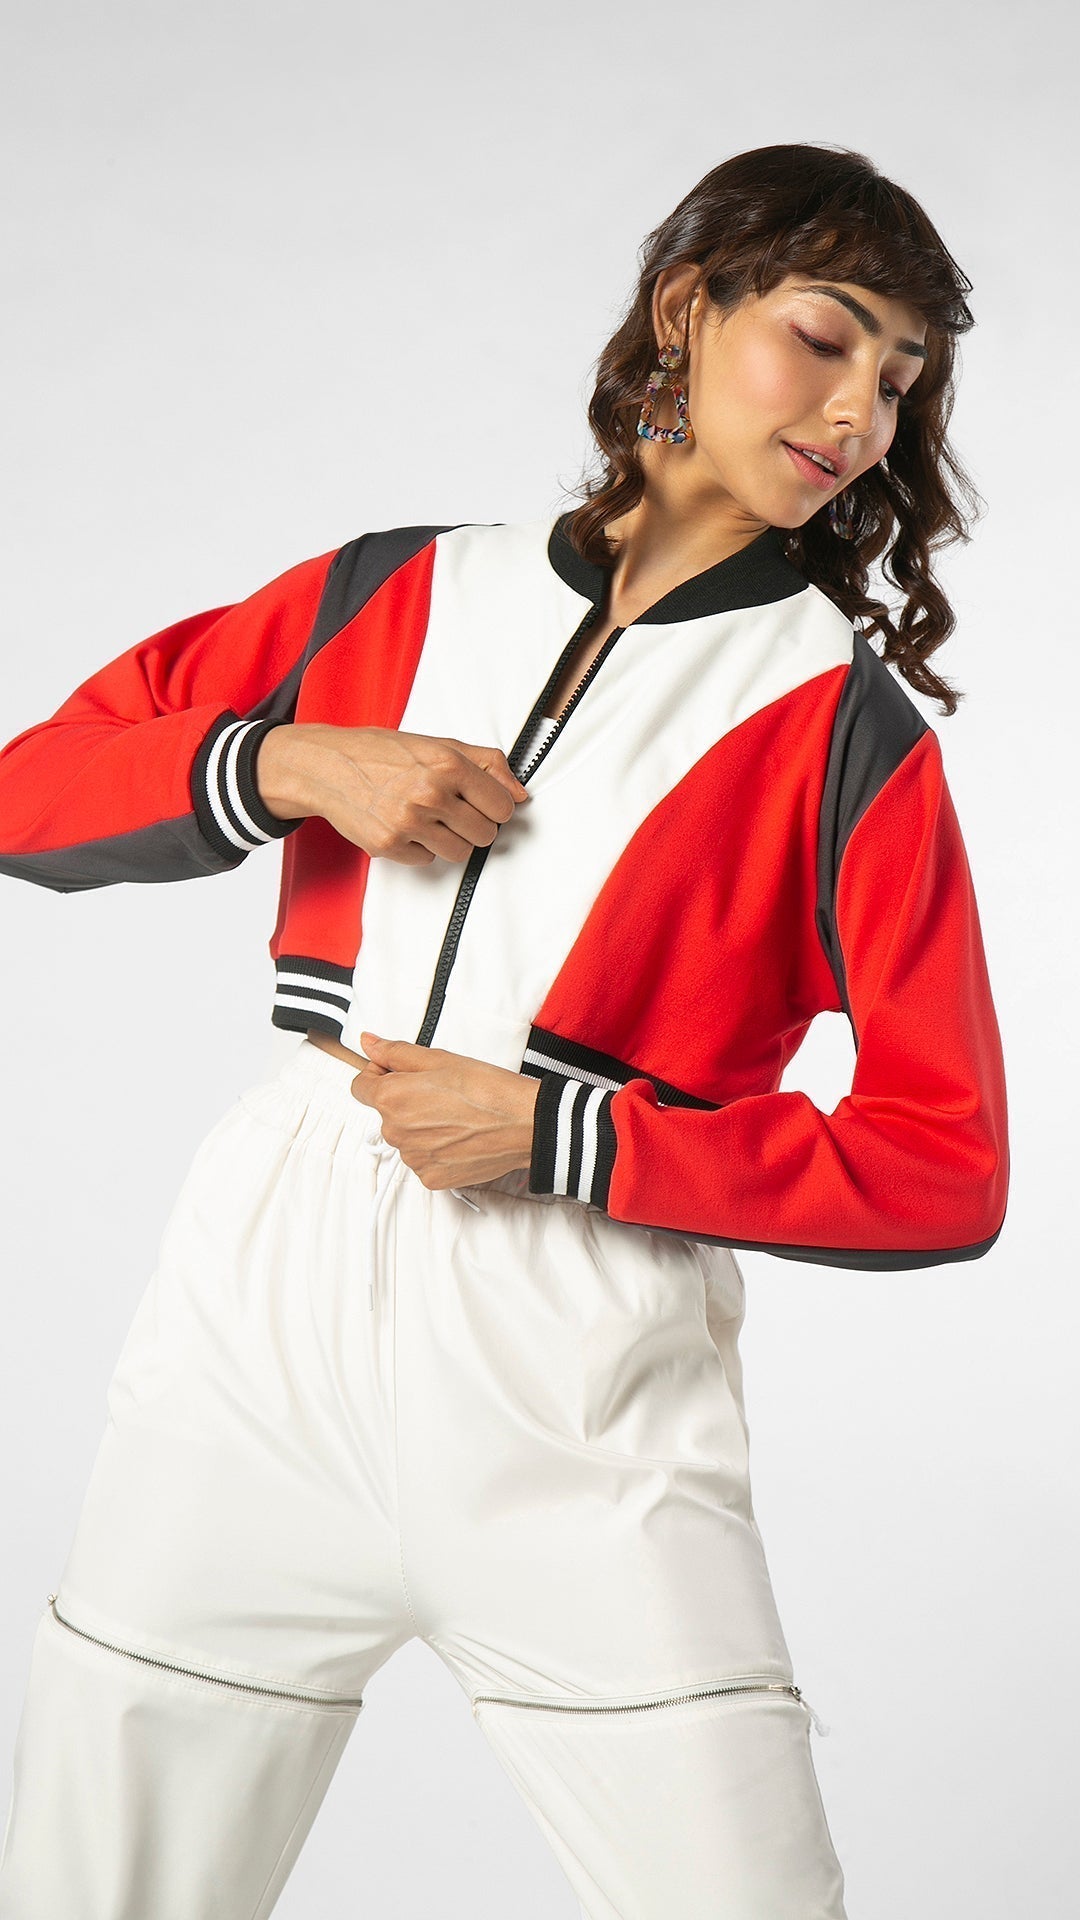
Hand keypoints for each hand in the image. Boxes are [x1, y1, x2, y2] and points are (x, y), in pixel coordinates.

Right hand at [255, 724, 530, 864]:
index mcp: (448, 764)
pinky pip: (428, 860)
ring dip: (452, 840)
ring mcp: (408, 822)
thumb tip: (520, 792)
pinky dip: (421, 847)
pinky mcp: (389, 845)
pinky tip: (405, 825)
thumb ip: (486, 764)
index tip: (482, 803)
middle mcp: (429, 794)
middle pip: (486, 834)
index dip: (496, 806)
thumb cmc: (382, 752)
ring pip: (461, 853)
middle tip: (453, 810)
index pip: (503, 806)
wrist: (327, 766)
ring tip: (430, 819)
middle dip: (474, 824)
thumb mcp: (438, 744)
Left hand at [349, 1031, 540, 1188]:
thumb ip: (395, 1052)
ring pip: (406, 1138)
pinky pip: (423, 1161)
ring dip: (421, 1128)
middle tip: (440, 1093)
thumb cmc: (486, 1089)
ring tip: (455, 1116)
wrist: (523, 1124)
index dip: (378, 1075)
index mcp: (391, 1099)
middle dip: (405, 1102)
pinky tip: (459, 1137)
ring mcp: (413, 1159)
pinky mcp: (432, 1178)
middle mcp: (395, 1133)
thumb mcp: (438, 1058)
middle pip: (385, 1114)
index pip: (359, 1087)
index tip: (400, 1073)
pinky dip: (436, 1150)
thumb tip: (368, 1043)